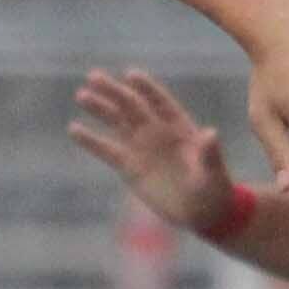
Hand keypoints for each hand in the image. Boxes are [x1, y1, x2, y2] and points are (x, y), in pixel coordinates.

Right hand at [68, 68, 234, 230]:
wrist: (201, 213)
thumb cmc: (214, 191)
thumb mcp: (214, 173)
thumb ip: (210, 154)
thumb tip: (210, 133)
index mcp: (179, 128)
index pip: (160, 102)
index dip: (146, 88)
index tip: (130, 75)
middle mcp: (157, 132)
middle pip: (132, 106)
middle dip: (114, 91)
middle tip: (93, 77)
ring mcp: (141, 147)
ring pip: (116, 122)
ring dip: (100, 108)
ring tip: (81, 95)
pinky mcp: (128, 166)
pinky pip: (106, 150)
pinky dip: (90, 140)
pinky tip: (74, 129)